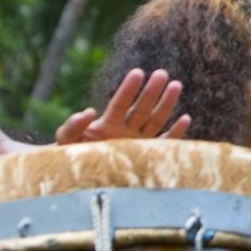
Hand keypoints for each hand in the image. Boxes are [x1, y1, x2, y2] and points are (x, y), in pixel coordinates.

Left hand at [55, 67, 190, 143]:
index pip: (119, 103)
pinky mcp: (144, 156)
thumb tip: (89, 111)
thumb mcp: (65, 140)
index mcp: (106, 124)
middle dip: (151, 92)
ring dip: (166, 104)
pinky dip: (174, 133)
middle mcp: (124, 131)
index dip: (128, 89)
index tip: (137, 73)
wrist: (74, 177)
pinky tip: (185, 119)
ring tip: (176, 85)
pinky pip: (162, 143)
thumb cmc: (69, 156)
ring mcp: (136, 142)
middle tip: (161, 73)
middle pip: (141, 108)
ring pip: (154, 120)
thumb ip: (72, 125)